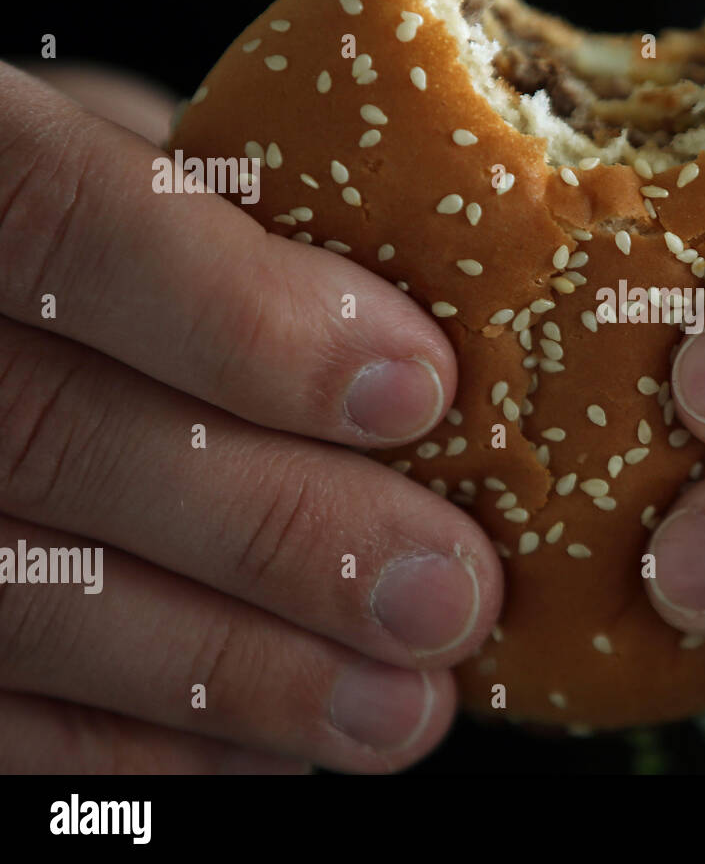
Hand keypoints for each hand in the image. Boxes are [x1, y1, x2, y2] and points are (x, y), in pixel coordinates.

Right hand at [0, 62, 501, 772]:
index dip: (238, 312)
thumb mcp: (143, 167)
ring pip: (16, 599)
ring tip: (401, 706)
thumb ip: (238, 230)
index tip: (418, 386)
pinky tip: (281, 745)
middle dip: (280, 529)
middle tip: (450, 592)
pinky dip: (147, 748)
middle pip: (49, 436)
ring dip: (235, 676)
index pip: (57, 219)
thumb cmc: (89, 232)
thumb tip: (427, 345)